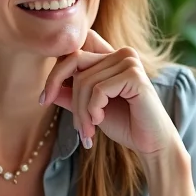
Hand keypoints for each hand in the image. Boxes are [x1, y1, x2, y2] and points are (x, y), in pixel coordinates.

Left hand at [40, 29, 179, 157]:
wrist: (151, 143)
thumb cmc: (124, 124)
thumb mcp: (90, 108)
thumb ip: (71, 95)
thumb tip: (48, 89)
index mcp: (111, 56)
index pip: (74, 51)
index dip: (56, 72)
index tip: (45, 99)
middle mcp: (121, 53)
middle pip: (75, 64)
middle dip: (67, 96)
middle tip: (75, 125)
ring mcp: (129, 62)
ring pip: (84, 81)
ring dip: (81, 112)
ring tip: (88, 131)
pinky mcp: (135, 76)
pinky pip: (98, 90)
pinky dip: (93, 110)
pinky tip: (101, 121)